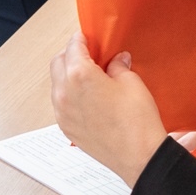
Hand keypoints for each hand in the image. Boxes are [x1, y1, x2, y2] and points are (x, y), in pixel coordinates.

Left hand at [51, 34, 167, 187]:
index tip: (87, 38)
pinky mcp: (66, 128)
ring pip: (56, 84)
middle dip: (69, 54)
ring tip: (88, 76)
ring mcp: (62, 113)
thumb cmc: (136, 121)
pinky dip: (69, 94)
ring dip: (67, 75)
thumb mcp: (131, 83)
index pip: (73, 47)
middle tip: (87, 54)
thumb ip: (118, 67)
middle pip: (57, 63)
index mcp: (79, 76)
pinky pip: (60, 103)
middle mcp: (64, 93)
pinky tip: (87, 96)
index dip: (81, 39)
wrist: (139, 156)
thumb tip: (116, 61)